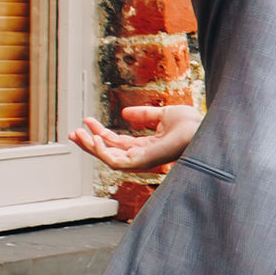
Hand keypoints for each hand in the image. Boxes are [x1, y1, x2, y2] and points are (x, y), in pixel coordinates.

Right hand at [68, 102, 198, 171]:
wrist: (203, 127)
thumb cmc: (192, 124)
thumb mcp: (163, 115)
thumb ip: (144, 115)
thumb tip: (124, 112)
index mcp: (147, 146)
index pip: (117, 143)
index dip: (100, 133)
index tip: (87, 120)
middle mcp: (142, 156)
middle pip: (109, 152)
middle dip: (88, 143)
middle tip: (72, 132)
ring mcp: (142, 161)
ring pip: (108, 158)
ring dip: (90, 147)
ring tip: (76, 134)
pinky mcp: (142, 162)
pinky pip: (115, 162)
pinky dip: (102, 152)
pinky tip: (93, 139)